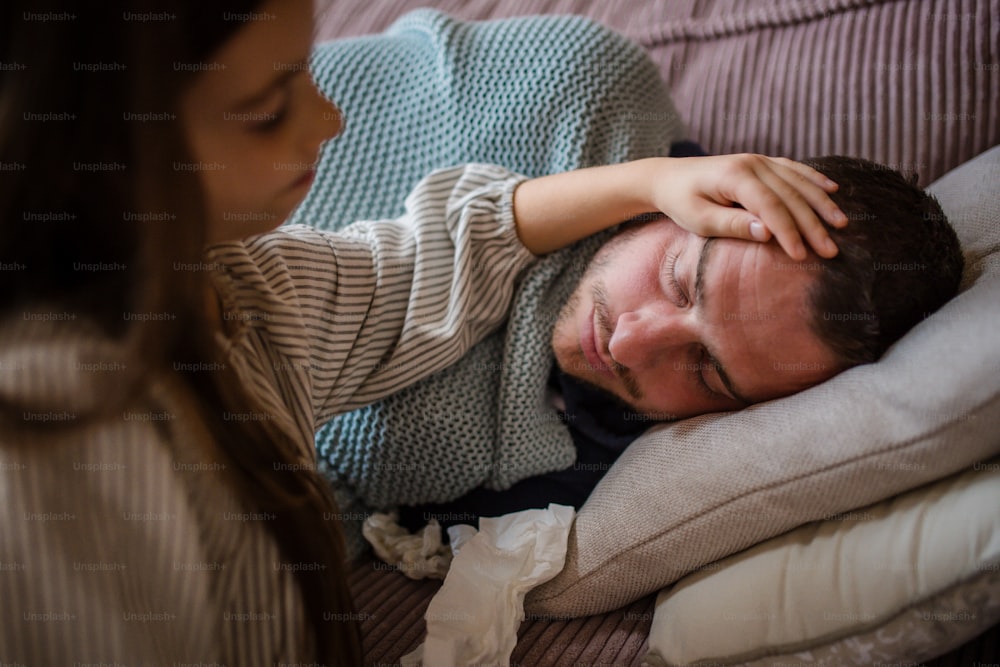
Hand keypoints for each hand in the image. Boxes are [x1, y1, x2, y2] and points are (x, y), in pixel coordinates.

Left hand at [649, 154, 848, 259]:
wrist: (668, 178)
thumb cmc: (680, 202)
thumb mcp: (699, 219)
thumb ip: (732, 225)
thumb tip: (768, 233)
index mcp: (735, 176)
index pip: (770, 206)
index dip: (788, 232)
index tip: (801, 256)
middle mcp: (752, 163)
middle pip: (791, 196)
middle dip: (813, 225)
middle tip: (831, 251)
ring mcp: (759, 160)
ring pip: (798, 182)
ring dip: (821, 203)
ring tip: (841, 224)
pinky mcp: (761, 162)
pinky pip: (794, 169)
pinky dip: (814, 180)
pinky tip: (833, 190)